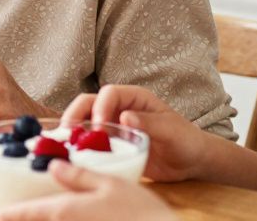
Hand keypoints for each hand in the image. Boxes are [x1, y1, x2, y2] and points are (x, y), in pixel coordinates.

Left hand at [0, 160, 174, 220]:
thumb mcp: (110, 185)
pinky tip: (71, 216)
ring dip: (46, 219)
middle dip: (28, 218)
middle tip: (19, 211)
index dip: (12, 212)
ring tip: (42, 213)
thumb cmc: (141, 213)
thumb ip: (78, 177)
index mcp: (66, 211)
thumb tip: (53, 167)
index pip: (29, 213)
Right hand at [59, 85, 208, 182]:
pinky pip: (90, 141)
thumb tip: (125, 117)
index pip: (109, 93)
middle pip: (89, 103)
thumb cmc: (186, 141)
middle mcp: (119, 108)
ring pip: (84, 120)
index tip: (99, 127)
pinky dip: (79, 146)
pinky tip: (73, 155)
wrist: (191, 163)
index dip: (100, 107)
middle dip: (76, 114)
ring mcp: (113, 125)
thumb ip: (150, 123)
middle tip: (68, 132)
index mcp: (134, 98)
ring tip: (65, 144)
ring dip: (73, 130)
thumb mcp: (172, 131)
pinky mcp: (110, 143)